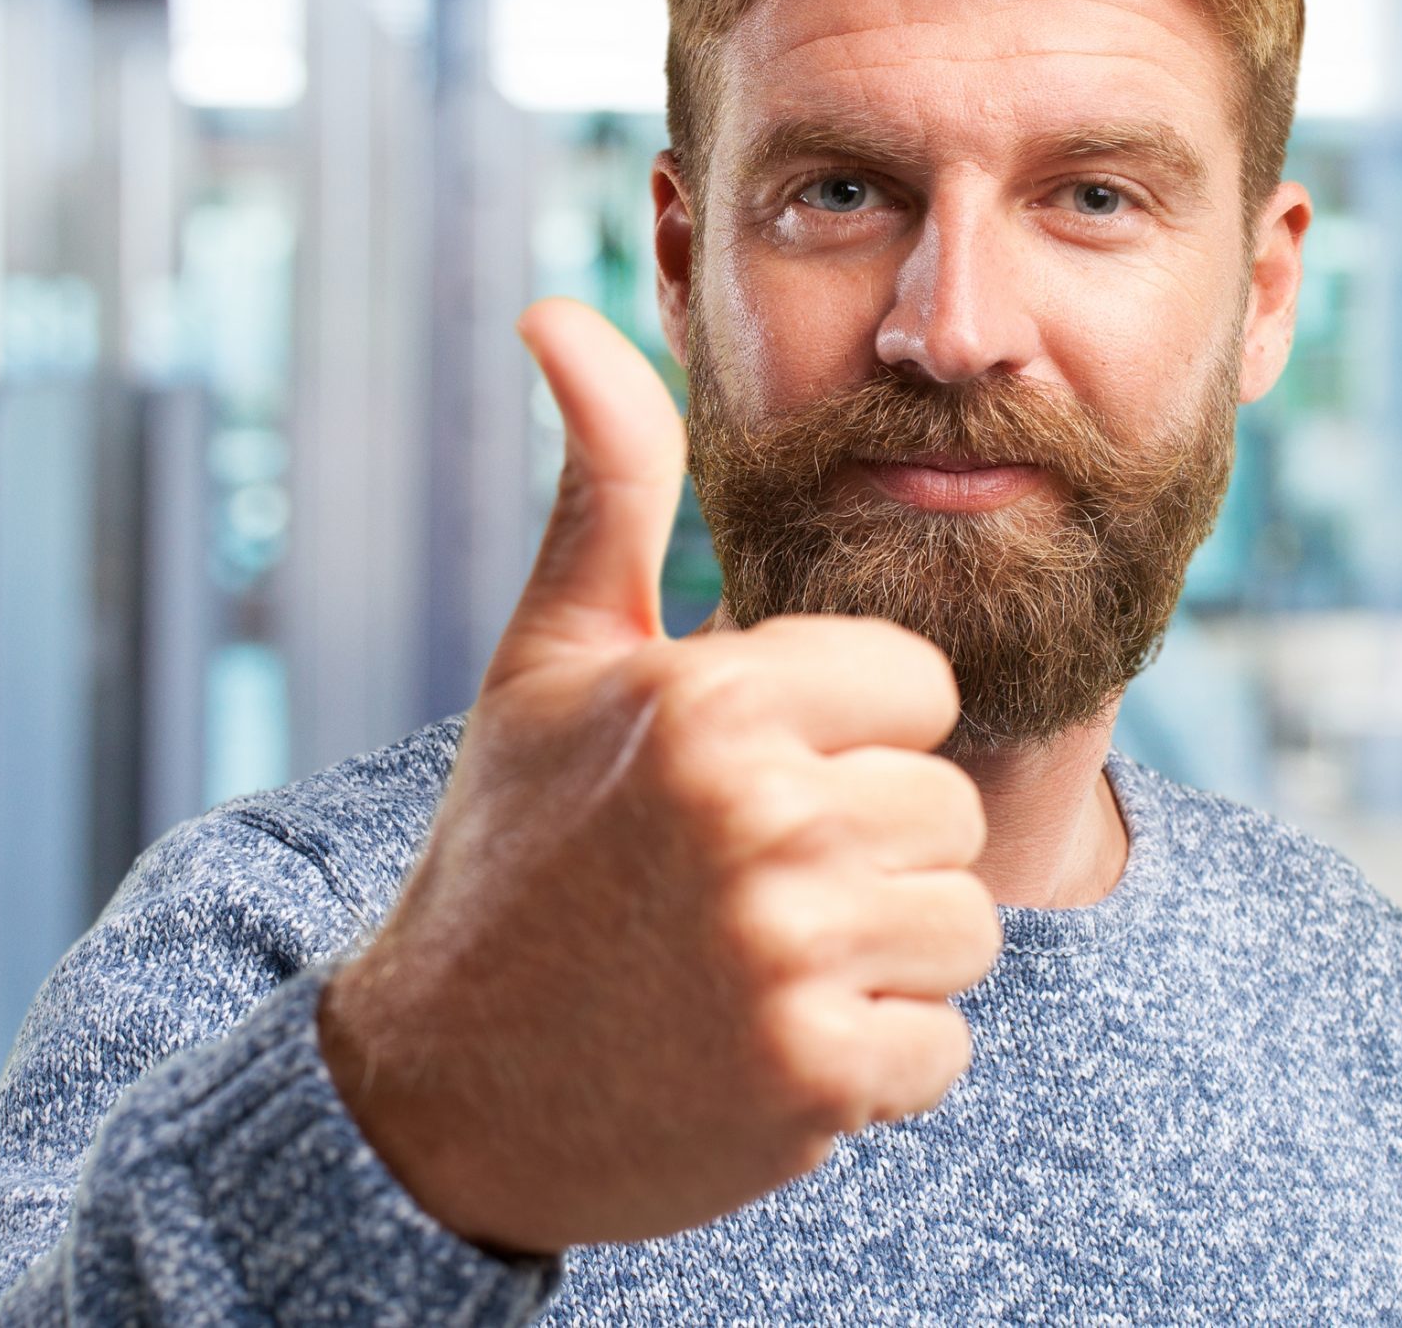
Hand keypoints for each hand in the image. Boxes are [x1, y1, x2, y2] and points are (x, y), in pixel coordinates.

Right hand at [319, 299, 997, 1254]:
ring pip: (961, 926)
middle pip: (944, 808)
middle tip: (737, 886)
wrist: (440, 1089)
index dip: (842, 730)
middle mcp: (762, 815)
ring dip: (877, 959)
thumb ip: (606, 484)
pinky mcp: (815, 1084)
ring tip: (751, 964)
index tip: (749, 773)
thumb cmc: (511, 849)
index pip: (915, 685)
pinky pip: (943, 1051)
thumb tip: (559, 311)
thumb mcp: (551, 656)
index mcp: (716, 696)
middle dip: (863, 847)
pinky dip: (869, 1066)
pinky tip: (758, 1050)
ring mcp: (791, 957)